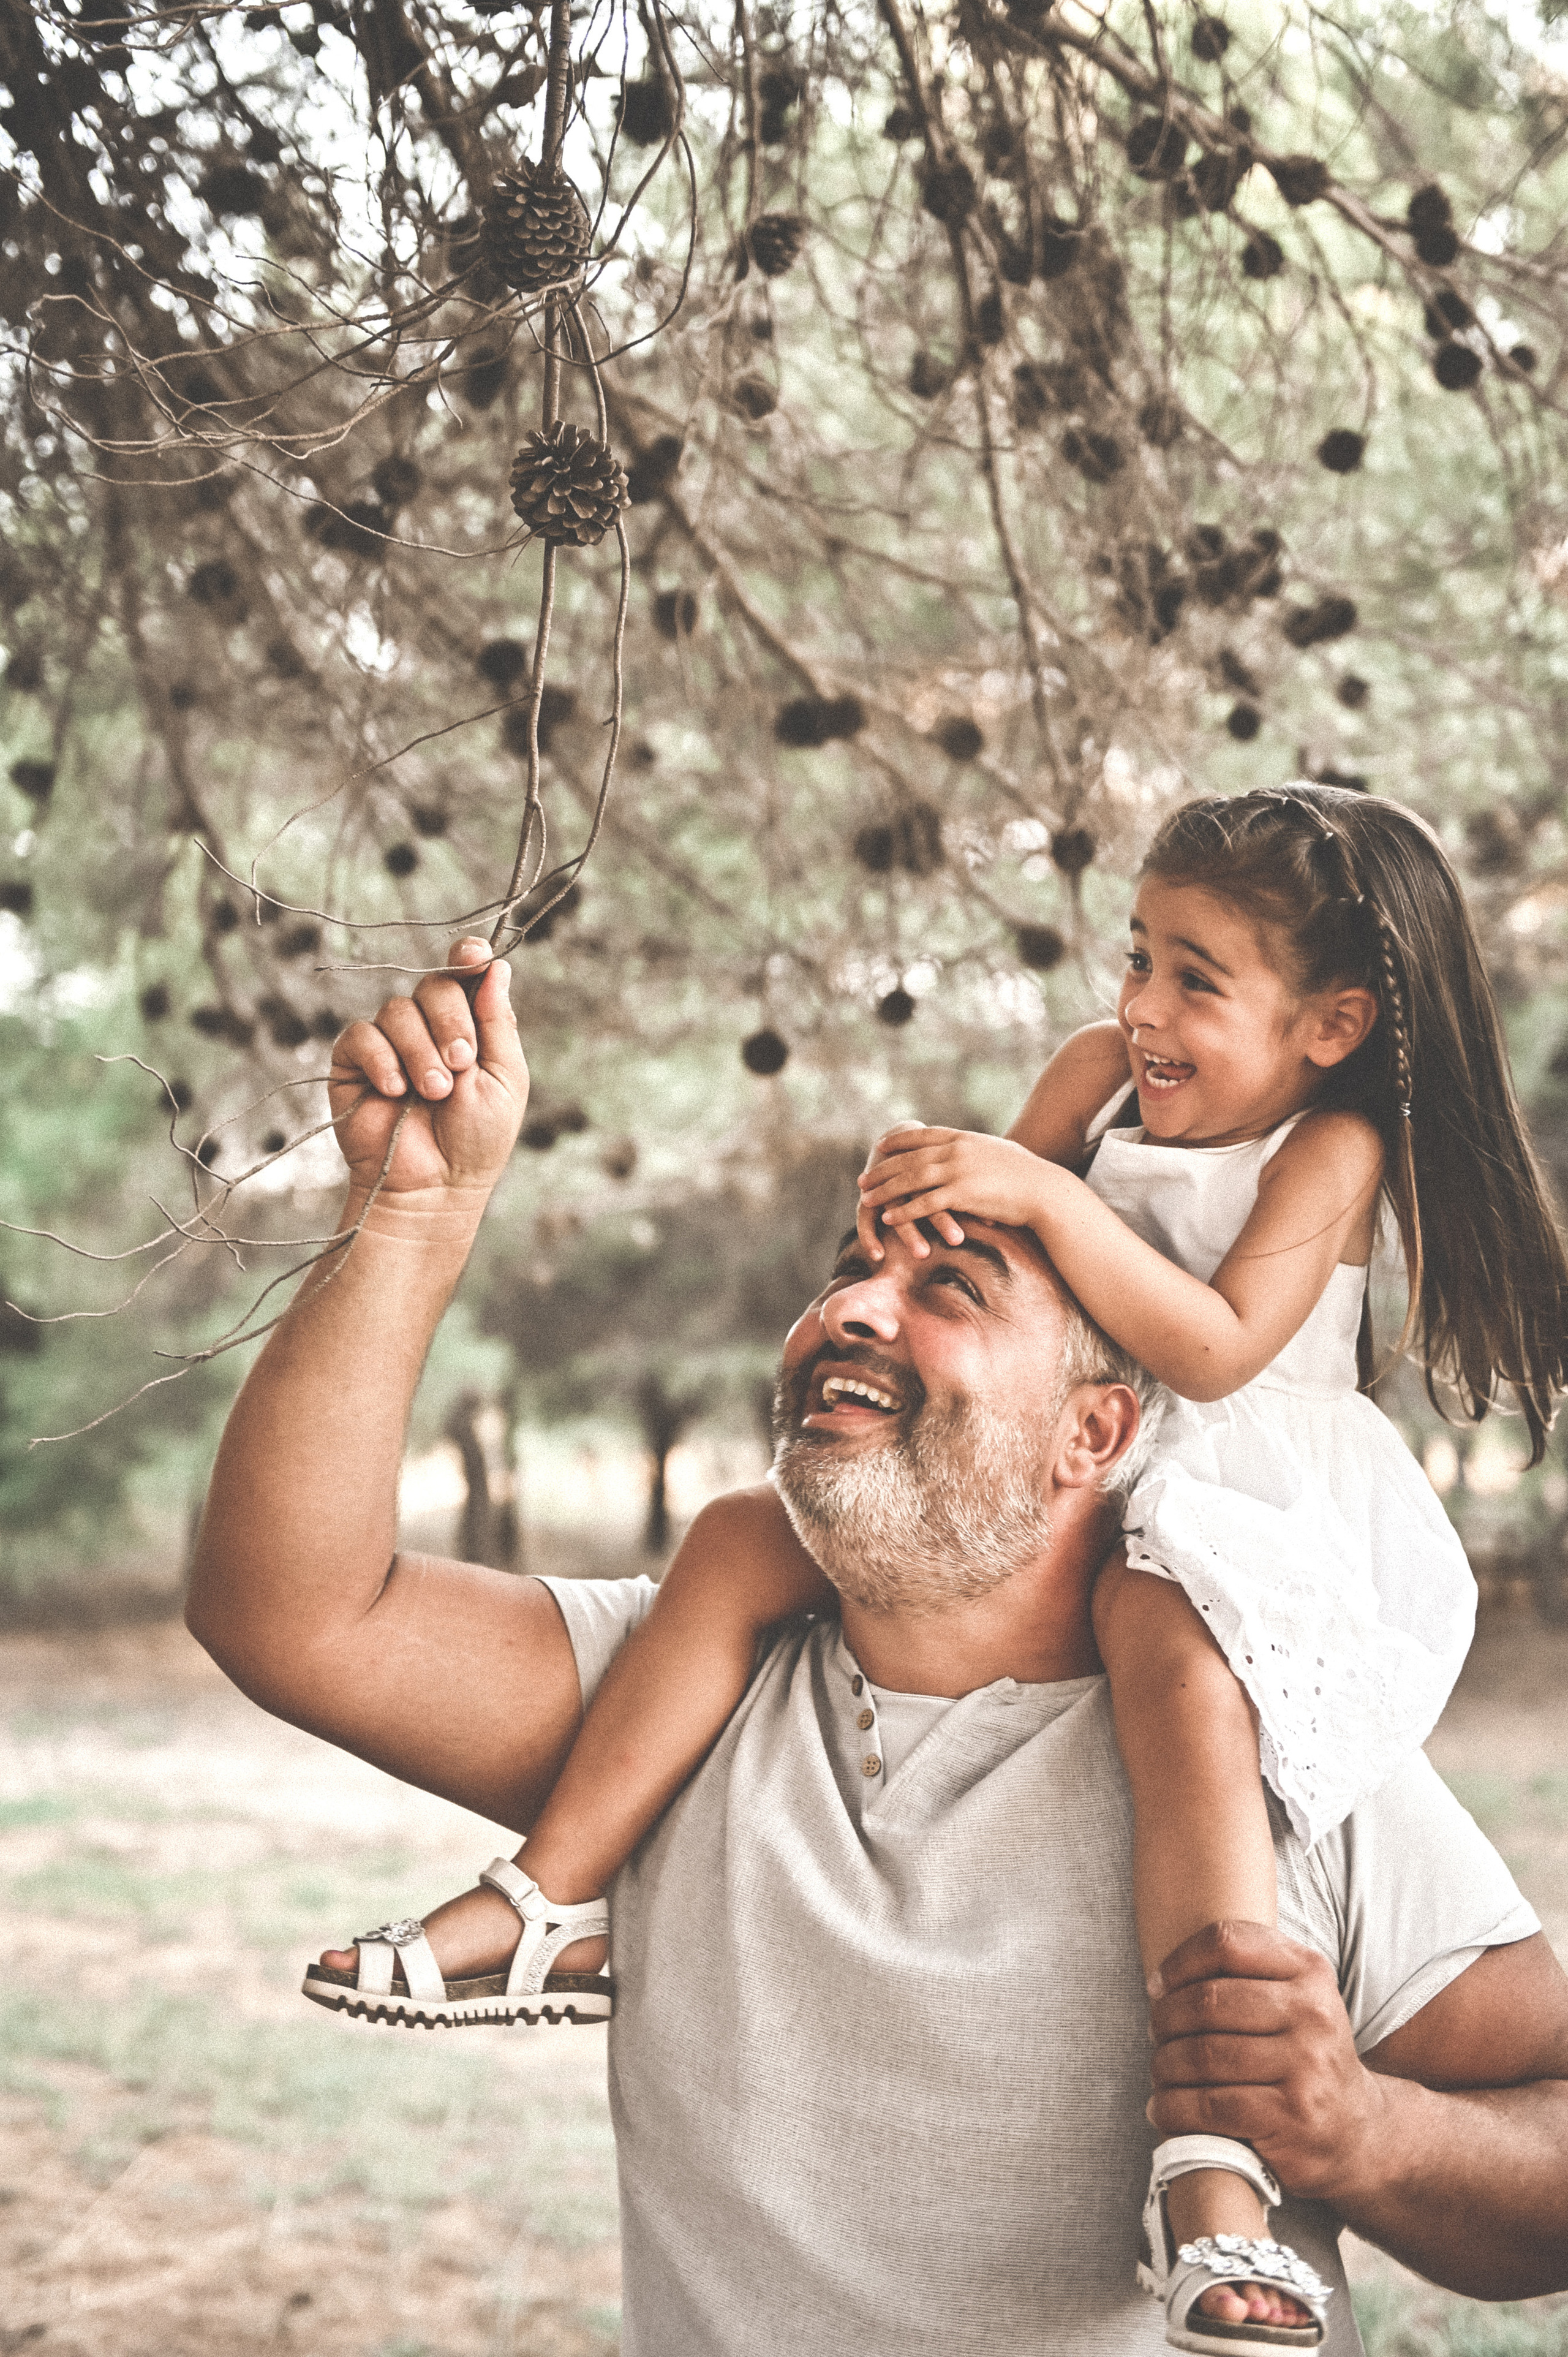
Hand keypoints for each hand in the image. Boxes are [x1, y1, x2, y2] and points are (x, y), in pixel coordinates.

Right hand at [329, 938, 528, 1202]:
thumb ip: (497, 1021)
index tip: (474, 956)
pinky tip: (395, 1092)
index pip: (465, 975)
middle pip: (433, 986)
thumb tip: (495, 966)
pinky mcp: (355, 1062)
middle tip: (459, 1065)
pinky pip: (362, 1036)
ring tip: (433, 1093)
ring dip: (420, 1052)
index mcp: (469, 1026)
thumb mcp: (504, 1077)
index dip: (468, 957)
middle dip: (450, 1023)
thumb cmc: (476, 1139)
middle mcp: (429, 1027)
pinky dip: (383, 1061)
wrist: (434, 1186)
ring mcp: (390, 1043)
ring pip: (397, 1010)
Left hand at [855, 1126, 1056, 1258]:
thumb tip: (973, 1149)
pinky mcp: (962, 1194)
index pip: (923, 1136)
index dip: (899, 1142)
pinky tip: (888, 1220)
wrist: (1044, 1190)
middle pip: (910, 1158)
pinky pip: (924, 1203)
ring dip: (885, 1190)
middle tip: (863, 1179)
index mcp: (964, 1138)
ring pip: (911, 1179)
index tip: (881, 1147)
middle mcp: (957, 1150)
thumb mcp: (998, 1153)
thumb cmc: (1027, 1175)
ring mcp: (958, 1171)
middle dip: (883, 1169)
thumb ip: (978, 1150)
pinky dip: (904, 1211)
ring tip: (866, 1199)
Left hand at [1147, 1921, 1387, 2202]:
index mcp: (1309, 1970)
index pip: (1227, 1942)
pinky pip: (1211, 2106)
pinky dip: (1174, 2109)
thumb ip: (1243, 1973)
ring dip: (1165, 2066)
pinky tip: (1163, 2110)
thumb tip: (1160, 1982)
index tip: (1157, 1987)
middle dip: (1165, 2020)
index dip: (1179, 1962)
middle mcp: (1313, 2012)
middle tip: (1156, 2036)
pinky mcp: (1293, 2115)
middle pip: (1208, 2001)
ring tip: (1159, 2074)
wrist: (1356, 2131)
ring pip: (1204, 2054)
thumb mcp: (1292, 1999)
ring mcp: (1306, 2065)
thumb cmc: (1302, 2056)